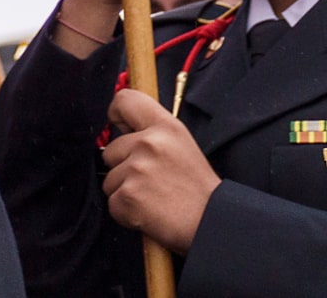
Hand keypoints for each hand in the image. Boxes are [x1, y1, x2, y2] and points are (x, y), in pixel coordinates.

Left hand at [102, 88, 219, 252]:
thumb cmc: (200, 191)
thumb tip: (123, 128)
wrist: (216, 226)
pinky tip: (150, 214)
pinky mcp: (128, 196)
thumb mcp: (183, 148)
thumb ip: (154, 134)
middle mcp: (149, 143)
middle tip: (155, 182)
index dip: (118, 114)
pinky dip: (126, 212)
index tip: (122, 128)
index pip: (125, 100)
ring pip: (110, 179)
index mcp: (166, 127)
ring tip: (156, 199)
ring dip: (126, 191)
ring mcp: (137, 170)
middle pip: (110, 150)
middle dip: (125, 168)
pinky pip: (113, 203)